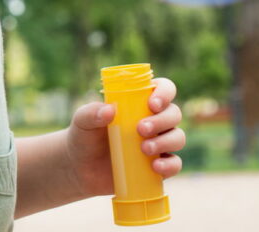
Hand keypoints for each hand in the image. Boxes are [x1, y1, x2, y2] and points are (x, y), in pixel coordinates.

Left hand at [65, 78, 185, 196]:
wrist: (81, 170)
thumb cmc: (84, 138)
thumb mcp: (82, 122)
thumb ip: (91, 113)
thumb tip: (110, 110)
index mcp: (139, 103)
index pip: (163, 88)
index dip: (164, 93)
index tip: (152, 104)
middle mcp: (154, 120)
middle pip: (173, 113)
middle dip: (162, 120)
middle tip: (141, 129)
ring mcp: (158, 143)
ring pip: (178, 137)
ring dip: (166, 141)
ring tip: (144, 149)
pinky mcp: (158, 166)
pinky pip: (175, 164)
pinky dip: (170, 165)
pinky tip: (155, 166)